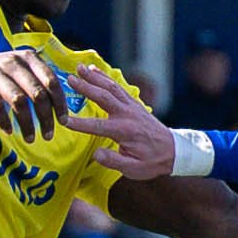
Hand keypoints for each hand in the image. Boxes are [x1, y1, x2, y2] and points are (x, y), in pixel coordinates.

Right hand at [0, 49, 64, 142]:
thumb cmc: (3, 73)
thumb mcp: (23, 68)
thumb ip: (42, 82)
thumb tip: (64, 109)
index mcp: (29, 58)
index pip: (51, 81)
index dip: (60, 103)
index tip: (63, 122)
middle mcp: (13, 63)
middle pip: (37, 93)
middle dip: (46, 117)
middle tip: (49, 135)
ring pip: (18, 102)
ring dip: (27, 124)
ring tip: (31, 139)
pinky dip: (4, 122)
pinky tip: (9, 132)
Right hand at [63, 65, 174, 179]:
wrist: (174, 151)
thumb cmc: (152, 162)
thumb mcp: (134, 169)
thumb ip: (114, 161)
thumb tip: (96, 154)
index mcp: (124, 131)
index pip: (97, 126)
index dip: (79, 124)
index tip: (63, 121)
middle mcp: (127, 115)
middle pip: (103, 97)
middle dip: (86, 88)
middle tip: (69, 79)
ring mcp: (131, 107)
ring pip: (110, 88)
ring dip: (94, 77)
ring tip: (79, 67)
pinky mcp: (134, 104)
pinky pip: (118, 87)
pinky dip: (105, 78)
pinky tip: (94, 71)